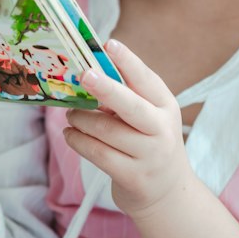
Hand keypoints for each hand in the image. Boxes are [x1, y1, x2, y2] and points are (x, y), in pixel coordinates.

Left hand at [62, 38, 192, 217]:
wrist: (168, 193)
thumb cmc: (150, 145)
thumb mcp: (150, 119)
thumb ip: (127, 99)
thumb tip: (89, 78)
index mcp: (166, 107)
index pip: (147, 80)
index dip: (128, 61)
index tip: (109, 44)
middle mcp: (162, 130)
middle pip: (131, 105)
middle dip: (106, 88)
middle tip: (83, 75)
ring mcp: (149, 155)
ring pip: (106, 130)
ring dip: (81, 119)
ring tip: (71, 115)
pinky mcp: (133, 177)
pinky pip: (98, 153)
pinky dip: (78, 141)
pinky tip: (70, 135)